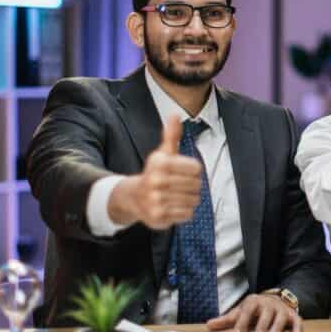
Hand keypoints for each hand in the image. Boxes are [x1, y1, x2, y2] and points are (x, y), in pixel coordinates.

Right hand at [108, 114, 203, 228]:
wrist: (134, 197)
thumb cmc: (155, 172)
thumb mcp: (163, 153)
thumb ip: (171, 135)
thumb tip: (175, 114)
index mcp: (160, 163)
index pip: (196, 168)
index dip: (194, 170)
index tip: (184, 171)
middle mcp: (156, 181)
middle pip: (196, 185)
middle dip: (192, 186)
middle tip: (180, 185)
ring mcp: (156, 200)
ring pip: (193, 201)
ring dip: (189, 199)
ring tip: (177, 195)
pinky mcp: (159, 217)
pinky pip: (187, 214)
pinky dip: (184, 211)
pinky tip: (173, 206)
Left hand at [205, 294, 302, 331]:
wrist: (275, 299)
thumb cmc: (254, 310)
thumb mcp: (241, 312)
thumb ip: (226, 320)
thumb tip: (208, 325)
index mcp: (254, 302)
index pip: (247, 309)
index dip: (242, 321)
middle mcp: (269, 304)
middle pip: (266, 312)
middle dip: (262, 324)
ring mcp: (282, 309)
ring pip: (282, 315)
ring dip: (278, 326)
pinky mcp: (293, 315)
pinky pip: (298, 319)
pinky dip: (298, 326)